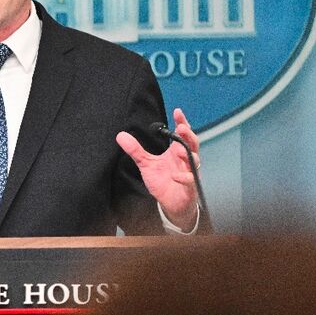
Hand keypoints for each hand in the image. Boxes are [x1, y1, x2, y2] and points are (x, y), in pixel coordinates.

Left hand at [115, 108, 199, 230]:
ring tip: (178, 149)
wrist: (170, 203)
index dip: (182, 122)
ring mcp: (189, 172)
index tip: (177, 111)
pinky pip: (190, 180)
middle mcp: (185, 160)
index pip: (181, 134)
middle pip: (192, 143)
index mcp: (176, 152)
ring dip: (188, 154)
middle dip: (188, 135)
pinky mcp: (190, 187)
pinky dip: (184, 177)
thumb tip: (120, 135)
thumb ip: (136, 150)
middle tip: (181, 128)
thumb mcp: (146, 163)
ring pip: (194, 160)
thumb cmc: (162, 180)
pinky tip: (175, 176)